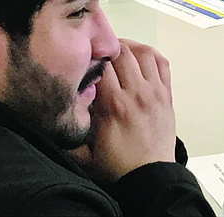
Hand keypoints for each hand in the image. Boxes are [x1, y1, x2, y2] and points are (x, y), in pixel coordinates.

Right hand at [69, 38, 176, 183]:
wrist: (149, 177)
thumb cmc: (117, 165)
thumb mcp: (83, 152)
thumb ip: (71, 130)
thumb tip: (56, 112)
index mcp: (113, 105)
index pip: (102, 65)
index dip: (91, 56)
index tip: (85, 57)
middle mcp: (136, 93)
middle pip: (122, 53)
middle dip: (109, 47)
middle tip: (100, 50)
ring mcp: (154, 91)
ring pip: (144, 53)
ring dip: (130, 46)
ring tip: (118, 49)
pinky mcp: (167, 94)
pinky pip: (162, 63)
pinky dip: (151, 53)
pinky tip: (140, 54)